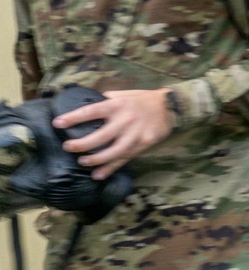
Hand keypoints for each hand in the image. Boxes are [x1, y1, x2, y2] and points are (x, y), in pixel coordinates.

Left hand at [52, 88, 173, 180]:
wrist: (170, 107)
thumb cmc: (143, 100)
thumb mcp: (125, 94)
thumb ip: (107, 99)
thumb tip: (87, 102)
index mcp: (118, 104)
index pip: (92, 111)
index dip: (74, 118)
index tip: (58, 123)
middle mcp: (126, 119)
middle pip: (101, 136)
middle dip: (82, 144)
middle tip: (68, 147)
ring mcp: (136, 133)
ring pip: (114, 151)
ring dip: (96, 159)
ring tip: (83, 162)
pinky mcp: (144, 143)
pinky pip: (125, 158)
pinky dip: (111, 168)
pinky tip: (99, 175)